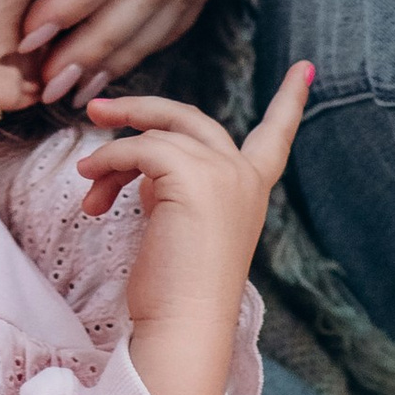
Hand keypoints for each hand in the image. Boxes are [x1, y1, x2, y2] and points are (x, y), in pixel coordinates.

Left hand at [77, 59, 312, 394]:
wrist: (183, 327)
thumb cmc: (176, 290)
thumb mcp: (184, 223)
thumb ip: (177, 184)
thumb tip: (141, 163)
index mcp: (251, 189)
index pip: (277, 136)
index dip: (290, 100)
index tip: (306, 67)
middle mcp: (244, 176)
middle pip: (190, 118)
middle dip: (142, 110)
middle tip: (98, 111)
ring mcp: (223, 173)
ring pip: (157, 132)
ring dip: (113, 154)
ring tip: (88, 182)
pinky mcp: (192, 176)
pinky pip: (137, 148)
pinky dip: (108, 162)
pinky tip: (91, 188)